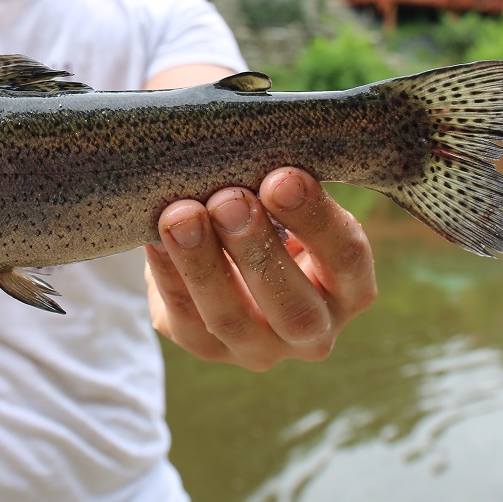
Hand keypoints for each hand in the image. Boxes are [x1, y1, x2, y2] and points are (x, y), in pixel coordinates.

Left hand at [144, 168, 375, 370]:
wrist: (227, 249)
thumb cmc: (271, 212)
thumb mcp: (288, 202)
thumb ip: (282, 186)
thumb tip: (250, 152)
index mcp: (348, 288)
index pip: (347, 260)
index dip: (316, 219)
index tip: (283, 177)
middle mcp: (312, 331)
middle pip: (293, 307)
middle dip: (257, 250)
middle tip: (229, 200)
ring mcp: (258, 349)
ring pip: (231, 319)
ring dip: (203, 264)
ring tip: (181, 215)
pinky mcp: (206, 348)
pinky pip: (182, 317)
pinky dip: (167, 273)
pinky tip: (153, 235)